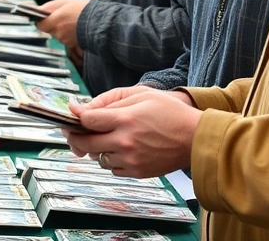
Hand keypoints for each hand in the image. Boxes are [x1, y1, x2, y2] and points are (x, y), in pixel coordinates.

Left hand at [36, 0, 89, 67]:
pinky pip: (66, 39)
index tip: (45, 17)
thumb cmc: (84, 10)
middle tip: (63, 16)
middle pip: (49, 30)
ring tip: (72, 21)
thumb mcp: (65, 2)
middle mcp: (58, 32)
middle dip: (53, 24)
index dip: (42, 21)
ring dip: (62, 29)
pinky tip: (76, 27)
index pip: (40, 25)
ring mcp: (65, 40)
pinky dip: (69, 34)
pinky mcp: (72, 44)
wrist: (101, 23)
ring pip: (58, 35)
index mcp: (55, 20)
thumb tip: (38, 9)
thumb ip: (49, 7)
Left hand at [63, 87, 201, 177]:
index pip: (87, 121)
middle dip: (76, 136)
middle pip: (86, 142)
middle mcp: (125, 142)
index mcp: (125, 119)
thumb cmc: (170, 112)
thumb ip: (109, 100)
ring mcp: (131, 160)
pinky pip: (112, 168)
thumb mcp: (140, 95)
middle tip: (74, 131)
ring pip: (98, 157)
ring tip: (108, 136)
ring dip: (97, 147)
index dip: (76, 117)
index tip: (72, 115)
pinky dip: (111, 159)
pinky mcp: (137, 172)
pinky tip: (121, 148)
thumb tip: (80, 108)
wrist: (196, 138)